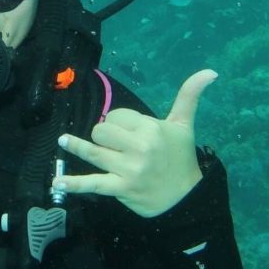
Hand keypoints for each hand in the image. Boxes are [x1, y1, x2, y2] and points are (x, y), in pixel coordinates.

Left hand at [52, 69, 217, 216]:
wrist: (186, 197)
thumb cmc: (180, 156)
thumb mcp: (184, 124)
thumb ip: (190, 95)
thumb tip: (210, 71)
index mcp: (151, 128)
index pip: (117, 116)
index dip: (118, 121)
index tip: (128, 132)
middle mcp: (140, 147)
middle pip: (102, 131)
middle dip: (104, 136)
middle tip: (116, 145)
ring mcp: (129, 169)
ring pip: (94, 152)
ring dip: (76, 146)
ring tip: (63, 140)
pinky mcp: (121, 188)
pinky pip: (93, 184)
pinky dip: (74, 184)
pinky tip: (58, 182)